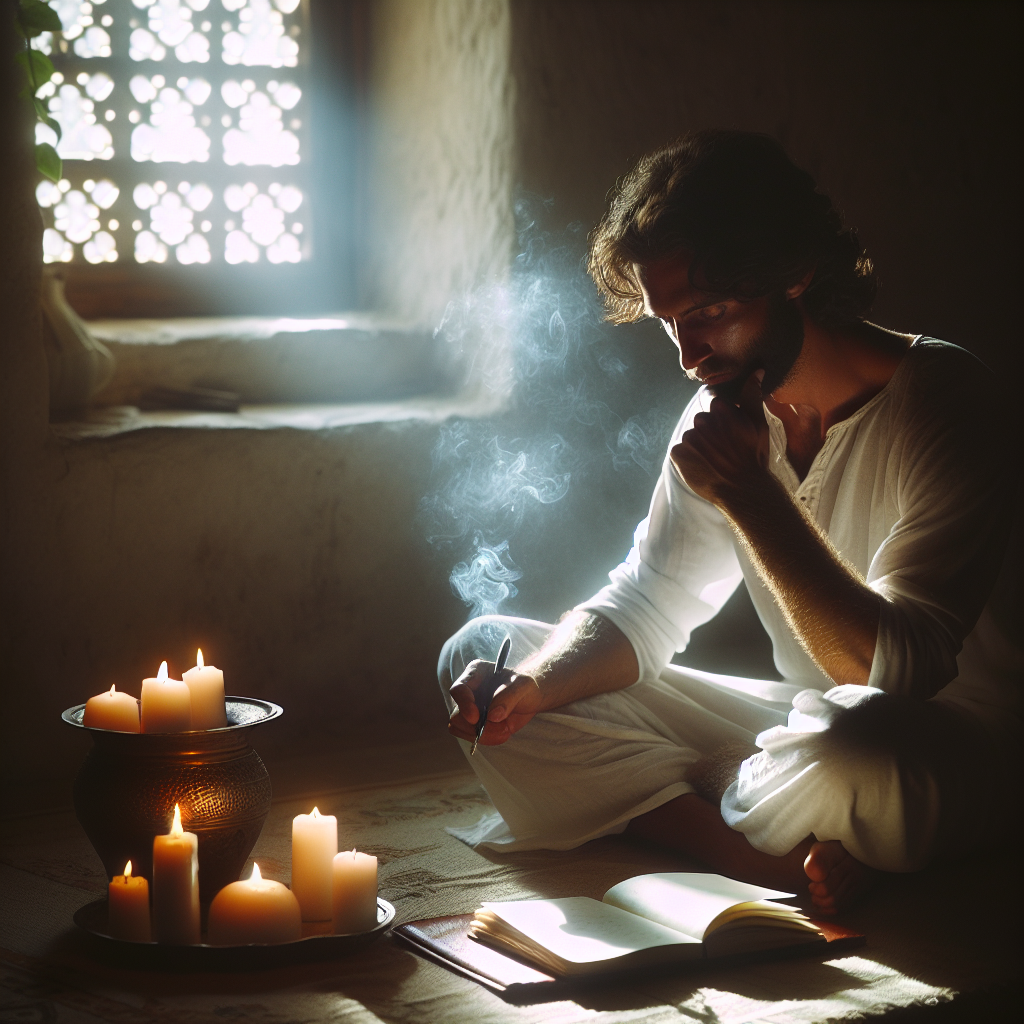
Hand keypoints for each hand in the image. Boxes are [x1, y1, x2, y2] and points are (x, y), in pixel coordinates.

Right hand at [448, 659, 542, 745]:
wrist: (531, 698)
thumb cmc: (524, 686)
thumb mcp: (522, 686)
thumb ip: (508, 697)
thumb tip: (492, 716)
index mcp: (475, 674)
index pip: (458, 689)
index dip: (464, 705)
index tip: (476, 718)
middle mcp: (467, 692)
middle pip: (456, 716)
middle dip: (477, 726)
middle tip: (501, 725)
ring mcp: (469, 709)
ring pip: (461, 729)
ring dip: (484, 735)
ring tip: (506, 728)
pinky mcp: (474, 724)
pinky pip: (472, 737)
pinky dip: (488, 738)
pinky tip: (504, 731)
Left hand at [671, 373, 769, 504]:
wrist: (742, 490)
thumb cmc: (753, 457)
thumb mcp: (758, 425)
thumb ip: (752, 397)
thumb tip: (756, 371)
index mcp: (721, 410)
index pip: (715, 405)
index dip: (723, 419)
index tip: (729, 433)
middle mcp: (702, 421)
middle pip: (701, 420)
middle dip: (710, 431)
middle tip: (722, 448)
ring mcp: (689, 438)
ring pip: (691, 436)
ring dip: (698, 445)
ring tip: (713, 460)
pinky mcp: (678, 454)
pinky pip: (679, 451)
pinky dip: (687, 458)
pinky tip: (702, 466)